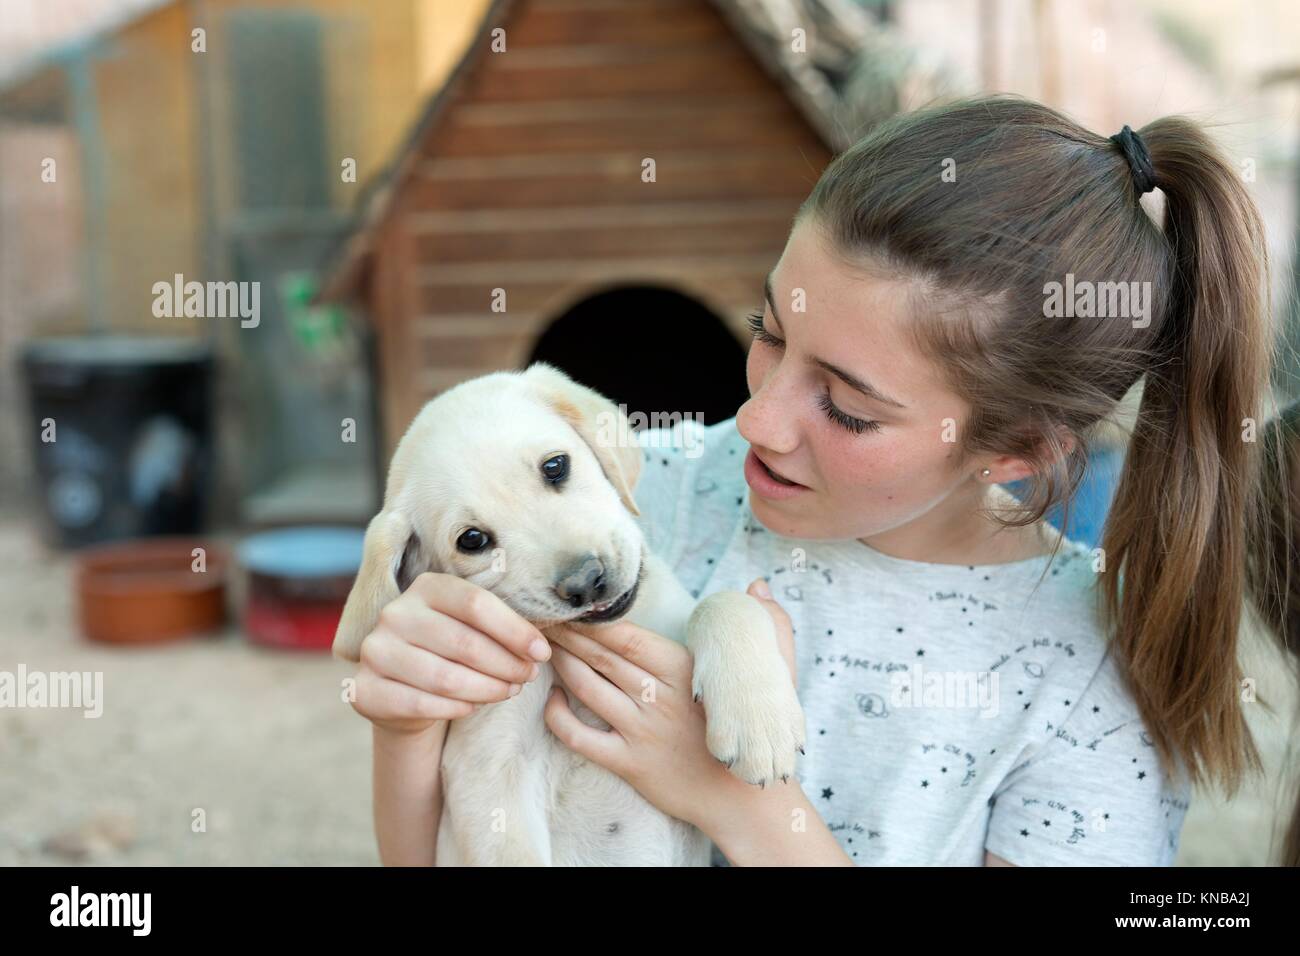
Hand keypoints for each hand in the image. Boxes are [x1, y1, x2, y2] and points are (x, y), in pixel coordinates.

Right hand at [350, 572, 549, 734]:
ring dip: (487, 689)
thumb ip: (500, 626)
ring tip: (509, 691)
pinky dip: (455, 707)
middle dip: (506, 664)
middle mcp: (395, 613)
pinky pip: (421, 703)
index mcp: (425, 587)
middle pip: (464, 642)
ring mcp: (375, 650)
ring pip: (445, 677)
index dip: (514, 630)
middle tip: (527, 677)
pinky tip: (474, 707)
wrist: (405, 690)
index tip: (542, 652)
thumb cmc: (451, 652)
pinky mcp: (366, 688)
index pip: (476, 603)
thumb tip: (539, 648)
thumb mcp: (471, 627)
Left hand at [542, 578, 795, 828]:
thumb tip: (758, 585)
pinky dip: (558, 716)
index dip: (591, 619)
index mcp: (685, 669)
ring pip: (586, 687)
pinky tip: (554, 699)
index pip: (625, 634)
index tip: (571, 606)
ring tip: (546, 650)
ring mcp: (641, 731)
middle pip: (600, 655)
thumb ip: (769, 623)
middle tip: (544, 619)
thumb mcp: (771, 672)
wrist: (746, 797)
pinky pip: (579, 737)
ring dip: (561, 665)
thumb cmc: (753, 729)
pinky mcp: (628, 763)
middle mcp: (659, 697)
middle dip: (567, 634)